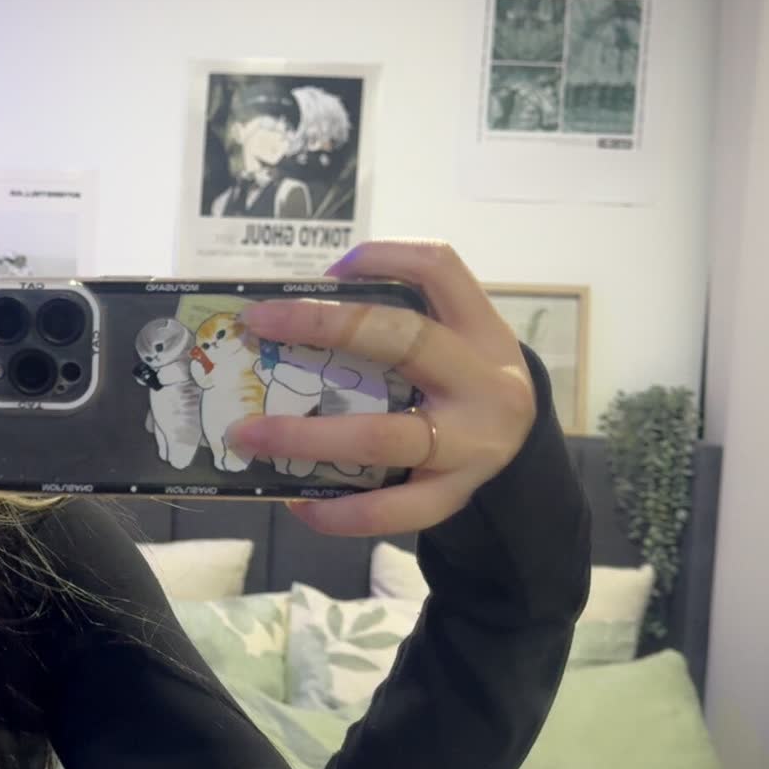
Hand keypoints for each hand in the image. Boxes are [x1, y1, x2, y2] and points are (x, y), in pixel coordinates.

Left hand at [225, 240, 537, 536]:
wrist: (521, 452)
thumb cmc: (462, 381)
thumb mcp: (455, 336)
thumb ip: (396, 317)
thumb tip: (296, 309)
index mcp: (480, 330)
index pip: (441, 268)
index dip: (384, 256)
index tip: (329, 268)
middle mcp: (483, 382)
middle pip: (404, 340)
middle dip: (323, 326)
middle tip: (258, 326)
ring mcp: (470, 444)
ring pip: (382, 439)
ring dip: (306, 437)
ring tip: (247, 435)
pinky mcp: (453, 496)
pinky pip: (391, 510)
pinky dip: (338, 511)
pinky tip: (298, 503)